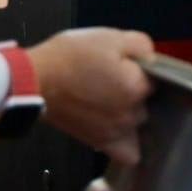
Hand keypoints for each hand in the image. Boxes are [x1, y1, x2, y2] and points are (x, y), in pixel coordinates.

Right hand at [28, 27, 155, 162]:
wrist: (36, 80)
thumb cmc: (70, 57)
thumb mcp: (110, 37)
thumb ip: (142, 45)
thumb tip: (152, 58)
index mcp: (136, 87)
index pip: (155, 78)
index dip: (140, 69)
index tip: (125, 64)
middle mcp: (132, 114)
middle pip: (147, 102)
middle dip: (135, 91)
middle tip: (112, 79)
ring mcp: (117, 132)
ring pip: (139, 123)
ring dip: (130, 113)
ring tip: (109, 100)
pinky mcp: (101, 143)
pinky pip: (128, 154)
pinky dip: (129, 145)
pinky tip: (121, 130)